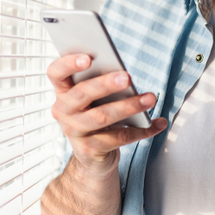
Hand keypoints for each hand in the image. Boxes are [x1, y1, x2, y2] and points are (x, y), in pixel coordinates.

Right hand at [47, 54, 166, 175]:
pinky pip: (119, 138)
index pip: (56, 73)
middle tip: (127, 77)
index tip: (88, 58)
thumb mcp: (93, 99)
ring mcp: (75, 132)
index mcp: (63, 91)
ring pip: (102, 117)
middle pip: (82, 94)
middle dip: (105, 84)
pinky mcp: (90, 149)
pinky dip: (142, 130)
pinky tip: (158, 123)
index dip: (68, 64)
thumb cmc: (95, 116)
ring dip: (129, 106)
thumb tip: (124, 75)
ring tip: (150, 98)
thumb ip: (100, 84)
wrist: (91, 156)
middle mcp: (63, 111)